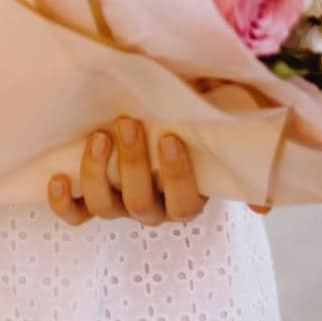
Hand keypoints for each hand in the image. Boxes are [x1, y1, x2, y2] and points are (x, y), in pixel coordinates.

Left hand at [47, 118, 272, 226]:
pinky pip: (75, 215)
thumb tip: (264, 206)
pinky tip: (58, 177)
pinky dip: (64, 202)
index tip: (169, 136)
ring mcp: (119, 204)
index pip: (185, 202)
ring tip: (98, 136)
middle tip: (126, 122)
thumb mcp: (227, 118)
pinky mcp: (90, 199)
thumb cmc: (196, 110)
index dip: (177, 175)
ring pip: (105, 208)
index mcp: (189, 196)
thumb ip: (252, 147)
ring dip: (97, 175)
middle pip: (140, 204)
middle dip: (132, 165)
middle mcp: (154, 206)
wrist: (157, 105)